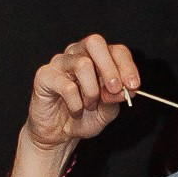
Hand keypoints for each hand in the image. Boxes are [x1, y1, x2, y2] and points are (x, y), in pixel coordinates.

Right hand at [22, 33, 138, 162]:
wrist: (60, 133)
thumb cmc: (85, 117)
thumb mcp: (108, 111)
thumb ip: (116, 98)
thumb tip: (126, 89)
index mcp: (97, 58)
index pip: (116, 51)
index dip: (127, 66)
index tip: (133, 86)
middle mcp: (78, 54)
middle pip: (95, 43)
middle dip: (110, 67)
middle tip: (114, 89)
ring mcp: (60, 62)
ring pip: (82, 64)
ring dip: (92, 91)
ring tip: (89, 106)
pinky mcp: (44, 75)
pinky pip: (66, 86)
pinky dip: (76, 104)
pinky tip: (75, 111)